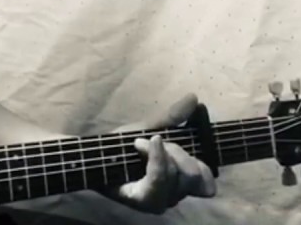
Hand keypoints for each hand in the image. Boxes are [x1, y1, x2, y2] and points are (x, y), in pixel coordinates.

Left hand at [106, 94, 216, 213]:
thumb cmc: (121, 146)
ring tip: (139, 144)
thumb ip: (173, 118)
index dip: (205, 168)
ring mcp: (160, 201)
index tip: (190, 143)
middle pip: (194, 175)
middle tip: (154, 140)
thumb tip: (193, 98)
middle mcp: (173, 197)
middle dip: (177, 151)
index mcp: (179, 182)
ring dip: (160, 152)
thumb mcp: (149, 128)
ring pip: (178, 174)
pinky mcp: (144, 201)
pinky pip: (160, 177)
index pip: (207, 186)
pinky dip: (156, 156)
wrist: (93, 155)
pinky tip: (143, 143)